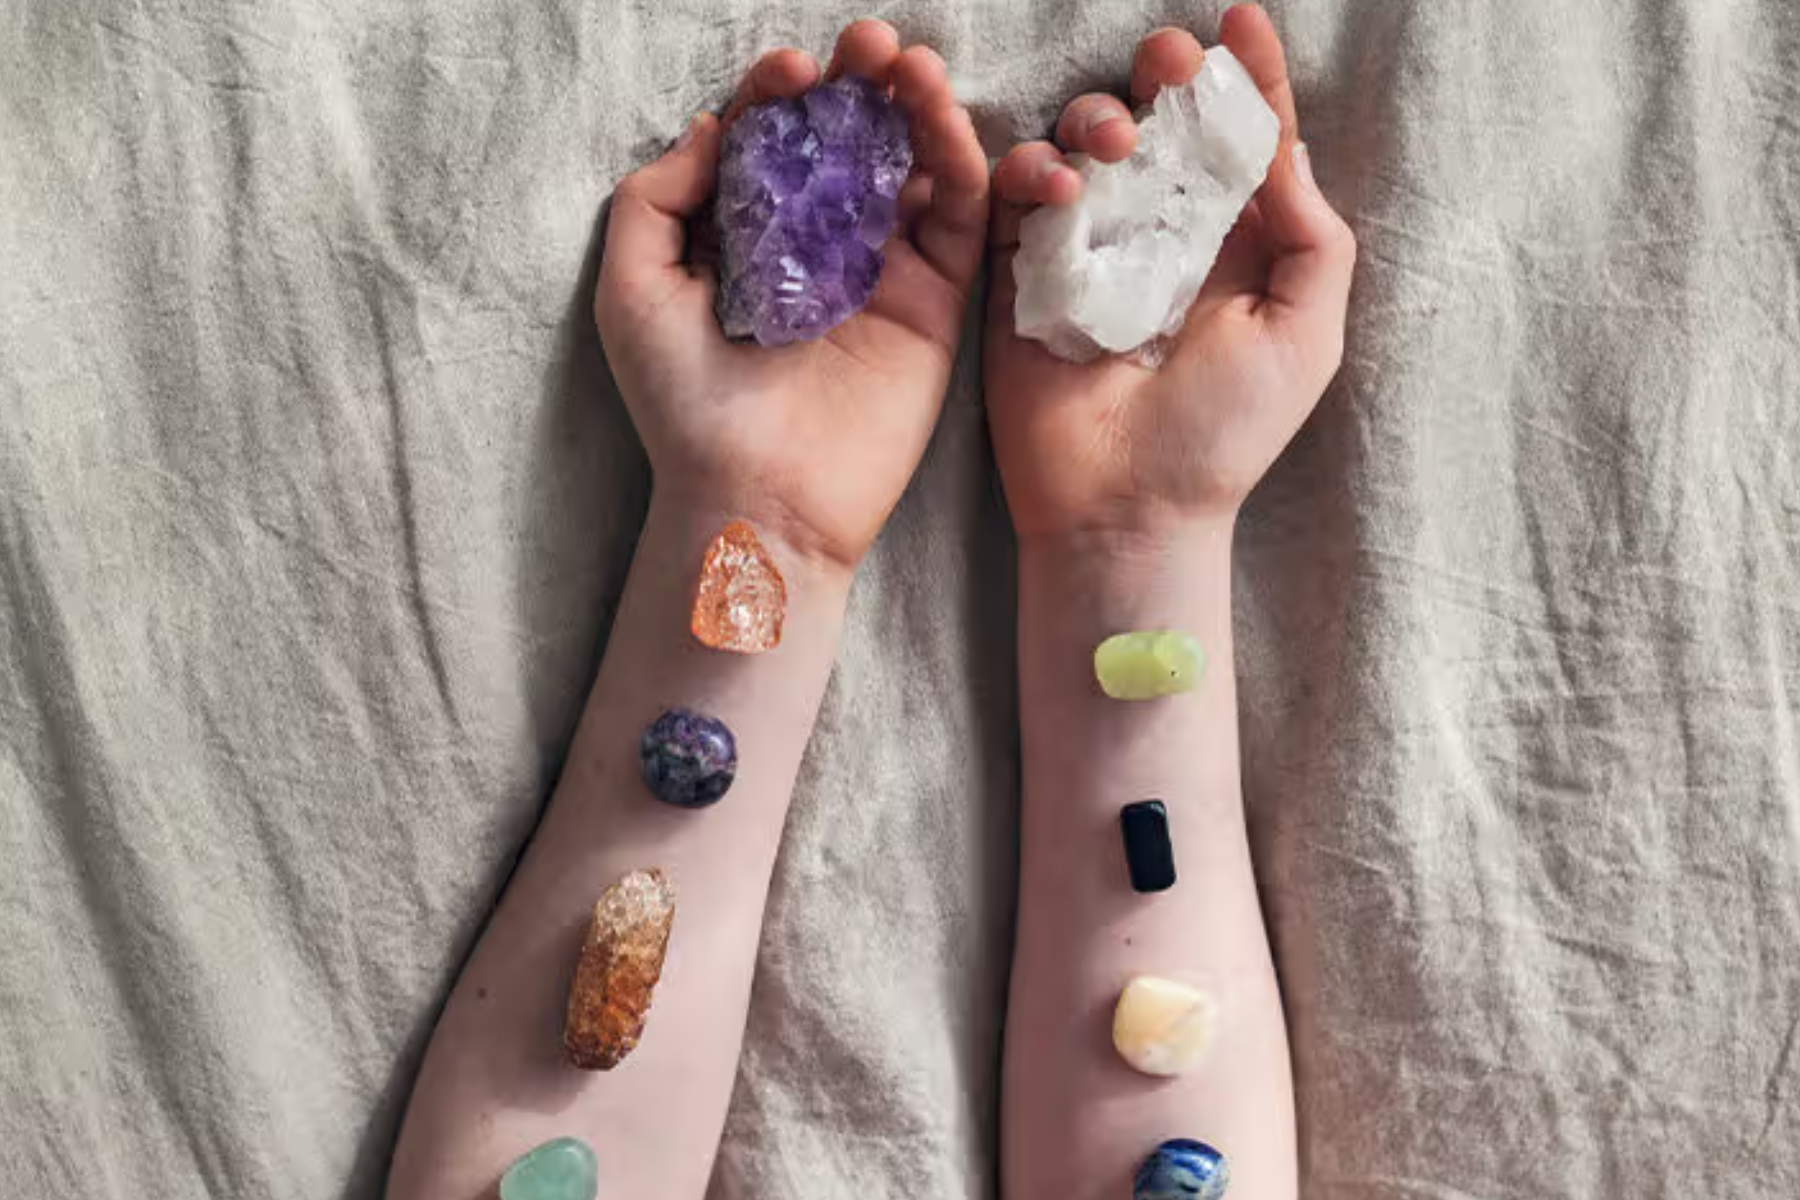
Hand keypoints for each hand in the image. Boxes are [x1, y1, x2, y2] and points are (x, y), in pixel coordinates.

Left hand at [595, 22, 988, 575]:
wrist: (756, 498)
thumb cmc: (683, 406)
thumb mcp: (633, 289)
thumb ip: (656, 198)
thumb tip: (706, 127)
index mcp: (745, 240)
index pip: (771, 144)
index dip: (781, 97)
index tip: (790, 73)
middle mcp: (815, 249)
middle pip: (847, 143)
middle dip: (857, 85)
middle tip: (867, 43)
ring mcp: (879, 274)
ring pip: (908, 168)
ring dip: (914, 107)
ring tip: (908, 64)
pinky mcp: (933, 305)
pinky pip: (957, 220)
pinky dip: (957, 162)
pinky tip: (941, 119)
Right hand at [984, 3, 1354, 542]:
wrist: (1126, 507)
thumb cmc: (1222, 434)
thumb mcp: (1303, 333)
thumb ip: (1309, 235)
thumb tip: (1285, 147)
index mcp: (1235, 246)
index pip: (1244, 144)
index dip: (1248, 77)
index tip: (1240, 19)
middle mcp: (1162, 239)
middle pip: (1160, 129)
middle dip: (1164, 80)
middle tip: (1165, 62)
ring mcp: (1090, 255)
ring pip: (1085, 151)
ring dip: (1096, 120)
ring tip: (1108, 139)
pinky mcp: (1024, 278)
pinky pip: (1018, 202)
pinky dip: (1030, 173)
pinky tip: (1054, 185)